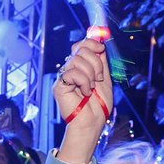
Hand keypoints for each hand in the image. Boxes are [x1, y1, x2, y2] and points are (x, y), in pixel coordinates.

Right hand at [54, 38, 113, 163]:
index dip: (91, 43)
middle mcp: (70, 70)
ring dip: (90, 74)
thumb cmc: (99, 105)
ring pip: (76, 60)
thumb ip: (101, 61)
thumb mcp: (105, 78)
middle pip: (80, 49)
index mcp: (81, 67)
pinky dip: (83, 82)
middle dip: (95, 62)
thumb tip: (100, 41)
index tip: (101, 48)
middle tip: (98, 78)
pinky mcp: (59, 85)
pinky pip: (71, 72)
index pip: (80, 45)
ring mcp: (64, 77)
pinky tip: (84, 92)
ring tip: (91, 87)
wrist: (92, 122)